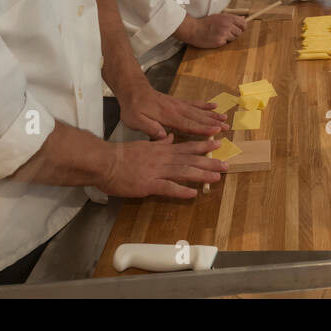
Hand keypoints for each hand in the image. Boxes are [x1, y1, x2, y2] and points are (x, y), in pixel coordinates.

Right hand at [99, 134, 226, 199]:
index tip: (217, 143)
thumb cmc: (121, 155)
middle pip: (190, 159)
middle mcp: (162, 159)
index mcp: (161, 149)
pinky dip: (181, 190)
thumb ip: (159, 143)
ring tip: (216, 177)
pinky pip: (168, 188)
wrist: (105, 161)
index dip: (203, 145)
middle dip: (209, 162)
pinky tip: (192, 193)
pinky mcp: (148, 184)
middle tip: (226, 164)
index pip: (186, 146)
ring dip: (201, 175)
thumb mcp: (144, 144)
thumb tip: (170, 137)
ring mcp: (156, 171)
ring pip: (183, 172)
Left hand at [117, 80, 228, 139]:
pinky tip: (213, 106)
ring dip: (212, 115)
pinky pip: (194, 103)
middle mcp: (176, 109)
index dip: (202, 129)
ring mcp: (178, 104)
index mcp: (167, 116)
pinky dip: (204, 105)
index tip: (216, 131)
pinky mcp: (177, 102)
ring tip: (225, 118)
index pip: (188, 124)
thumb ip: (150, 128)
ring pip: (198, 110)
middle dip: (213, 122)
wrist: (132, 89)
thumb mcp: (135, 120)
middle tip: (227, 127)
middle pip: (197, 117)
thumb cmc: (132, 107)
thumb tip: (164, 136)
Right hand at [184, 12, 246, 48]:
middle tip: (226, 33)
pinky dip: (222, 42)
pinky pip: (226, 43)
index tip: (240, 29)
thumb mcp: (219, 16)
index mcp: (228, 18)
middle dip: (235, 34)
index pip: (243, 24)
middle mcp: (227, 25)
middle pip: (239, 32)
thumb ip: (232, 18)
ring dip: (228, 38)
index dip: (243, 27)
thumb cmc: (206, 23)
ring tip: (219, 35)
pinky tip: (215, 39)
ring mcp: (224, 34)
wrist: (194, 29)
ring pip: (233, 38)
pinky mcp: (220, 41)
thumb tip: (244, 18)